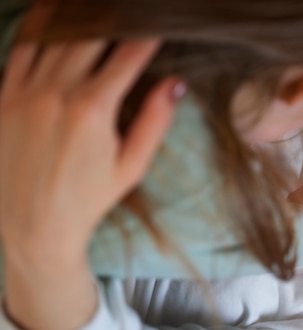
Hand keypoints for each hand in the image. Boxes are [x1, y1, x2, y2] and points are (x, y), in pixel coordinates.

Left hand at [0, 38, 181, 329]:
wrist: (33, 226)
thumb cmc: (88, 199)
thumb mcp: (132, 166)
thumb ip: (154, 121)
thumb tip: (175, 84)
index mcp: (93, 110)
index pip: (128, 56)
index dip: (146, 35)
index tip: (158, 24)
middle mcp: (56, 93)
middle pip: (90, 36)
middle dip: (114, 18)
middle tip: (129, 10)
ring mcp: (23, 92)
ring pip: (53, 35)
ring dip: (77, 15)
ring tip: (95, 5)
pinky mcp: (1, 98)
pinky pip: (20, 49)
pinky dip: (38, 26)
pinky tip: (51, 12)